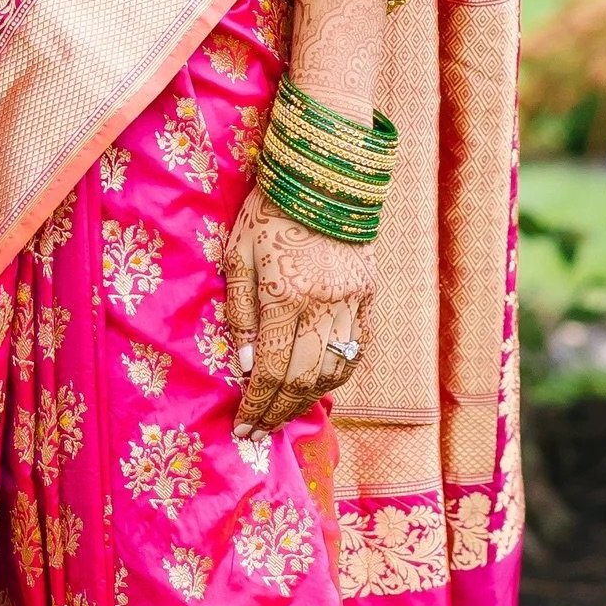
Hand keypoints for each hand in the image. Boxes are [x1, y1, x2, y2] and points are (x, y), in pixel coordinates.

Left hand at [223, 194, 375, 436]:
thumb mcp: (237, 256)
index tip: (243, 429)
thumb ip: (239, 313)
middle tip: (261, 431)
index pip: (269, 370)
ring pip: (334, 370)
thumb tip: (243, 366)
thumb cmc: (267, 213)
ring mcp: (351, 301)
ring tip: (285, 412)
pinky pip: (357, 348)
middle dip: (279, 412)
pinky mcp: (369, 295)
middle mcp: (322, 305)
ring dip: (308, 399)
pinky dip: (338, 373)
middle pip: (302, 380)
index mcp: (284, 295)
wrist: (322, 175)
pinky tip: (319, 384)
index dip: (255, 407)